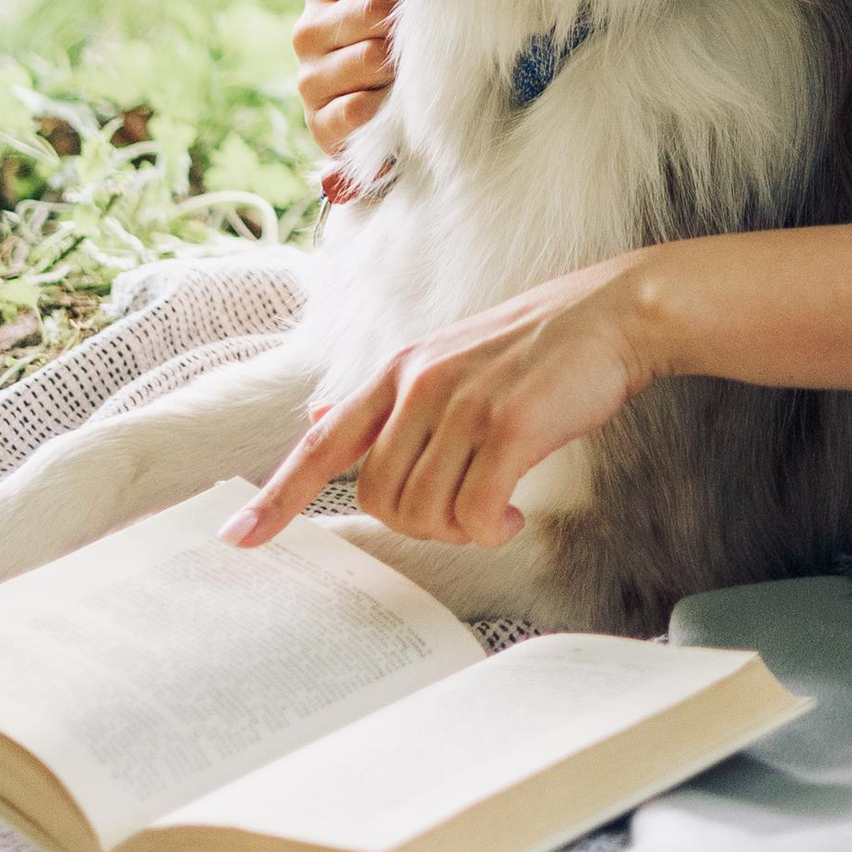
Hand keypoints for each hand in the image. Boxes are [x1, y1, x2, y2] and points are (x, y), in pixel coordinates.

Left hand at [223, 255, 662, 551]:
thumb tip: (320, 416)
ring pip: (424, 512)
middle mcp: (420, 385)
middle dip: (417, 524)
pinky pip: (474, 514)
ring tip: (494, 507)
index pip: (321, 444)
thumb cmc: (536, 349)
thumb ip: (385, 397)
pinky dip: (490, 529)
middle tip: (463, 514)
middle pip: (378, 497)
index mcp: (400, 371)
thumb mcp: (447, 358)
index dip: (276, 496)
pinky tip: (511, 514)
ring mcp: (463, 405)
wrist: (613, 315)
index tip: (238, 537)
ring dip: (459, 529)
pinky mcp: (509, 427)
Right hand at [293, 0, 405, 152]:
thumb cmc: (395, 39)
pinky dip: (386, 105)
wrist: (381, 110)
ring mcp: (308, 78)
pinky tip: (395, 103)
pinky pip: (359, 107)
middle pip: (373, 10)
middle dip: (406, 26)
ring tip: (410, 72)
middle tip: (424, 39)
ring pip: (369, 57)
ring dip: (399, 67)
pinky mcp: (318, 122)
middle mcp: (306, 30)